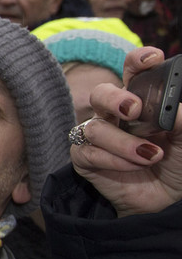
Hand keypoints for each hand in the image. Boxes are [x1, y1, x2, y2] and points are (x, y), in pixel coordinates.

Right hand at [70, 47, 181, 216]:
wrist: (169, 199)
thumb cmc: (179, 164)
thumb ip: (179, 116)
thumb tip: (169, 107)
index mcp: (142, 102)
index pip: (133, 72)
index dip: (138, 61)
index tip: (152, 58)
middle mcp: (116, 115)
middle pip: (101, 93)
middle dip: (115, 98)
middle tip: (134, 110)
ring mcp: (99, 136)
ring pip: (95, 127)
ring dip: (124, 143)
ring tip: (152, 156)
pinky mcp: (86, 159)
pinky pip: (88, 152)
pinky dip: (113, 160)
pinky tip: (134, 167)